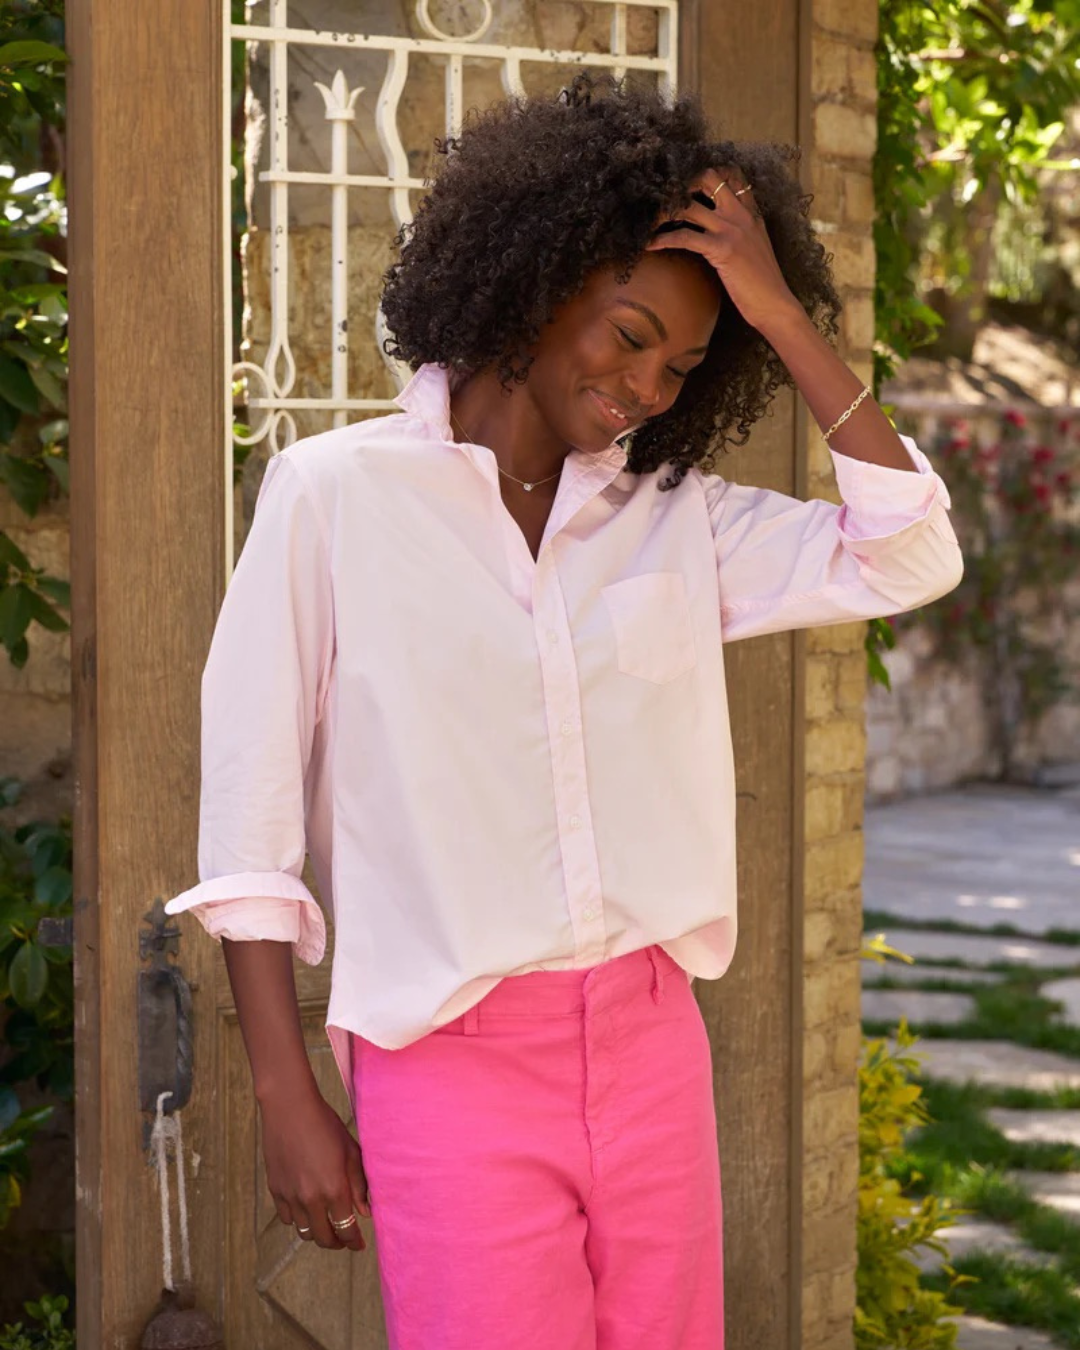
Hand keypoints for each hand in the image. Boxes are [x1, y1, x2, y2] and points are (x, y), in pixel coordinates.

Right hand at [259, 1080, 371, 1250]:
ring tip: (326, 1224)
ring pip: (304, 1232)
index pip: (346, 1229)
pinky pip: (287, 1218)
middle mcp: (311, 1198)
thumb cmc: (325, 1124)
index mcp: (334, 1188)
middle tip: (344, 1238)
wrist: (290, 1108)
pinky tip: (306, 1209)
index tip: (359, 1244)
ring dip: (317, 1232)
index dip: (354, 1241)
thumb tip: (365, 1212)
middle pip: (324, 1238)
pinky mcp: (275, 1190)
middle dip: (337, 1243)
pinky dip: (298, 1219)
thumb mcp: (351, 1150)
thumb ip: (359, 1184)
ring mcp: (290, 1196)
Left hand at [644, 167, 802, 335]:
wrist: (775, 304)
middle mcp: (741, 214)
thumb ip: (740, 233)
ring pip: (689, 206)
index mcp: (751, 213)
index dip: (708, 173)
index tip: (689, 184)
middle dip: (683, 184)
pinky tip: (649, 245)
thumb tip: (717, 233)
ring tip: (647, 222)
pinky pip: (684, 237)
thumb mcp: (755, 248)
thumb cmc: (763, 283)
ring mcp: (731, 230)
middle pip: (708, 177)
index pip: (733, 174)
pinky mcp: (721, 249)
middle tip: (665, 200)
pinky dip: (663, 239)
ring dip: (664, 212)